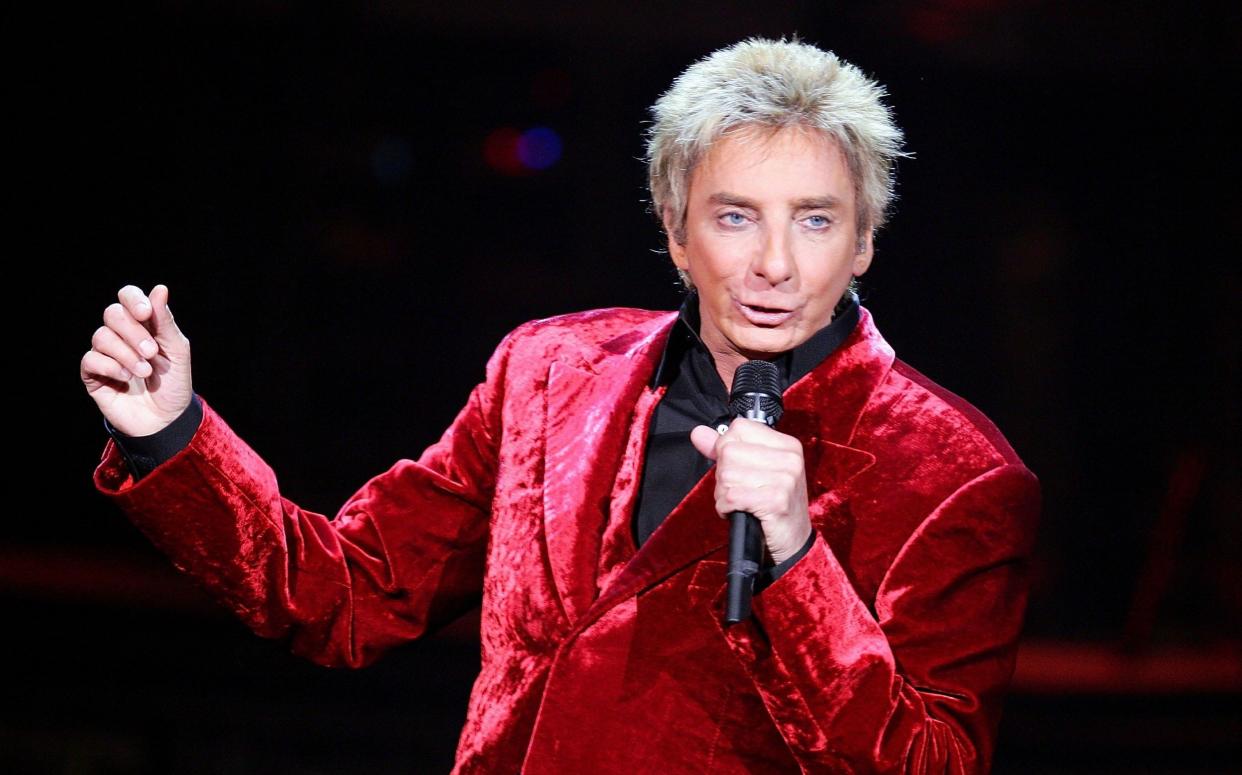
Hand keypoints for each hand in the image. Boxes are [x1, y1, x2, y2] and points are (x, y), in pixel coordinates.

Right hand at [80, 284, 193, 436]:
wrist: (167, 419)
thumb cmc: (174, 383)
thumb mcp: (177, 351)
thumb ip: (165, 322)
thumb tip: (160, 289)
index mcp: (142, 325)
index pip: (127, 297)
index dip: (133, 300)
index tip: (146, 314)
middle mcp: (120, 335)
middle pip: (112, 314)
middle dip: (133, 332)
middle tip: (152, 352)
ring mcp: (105, 354)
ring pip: (101, 336)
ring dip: (126, 354)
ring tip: (144, 372)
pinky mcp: (93, 375)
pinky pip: (91, 359)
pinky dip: (111, 366)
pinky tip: (126, 378)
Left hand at [690, 418, 812, 563]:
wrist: (793, 542)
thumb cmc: (773, 505)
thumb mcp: (755, 470)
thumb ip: (724, 449)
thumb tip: (699, 433)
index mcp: (787, 445)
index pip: (739, 428)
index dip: (727, 449)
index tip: (738, 467)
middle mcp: (789, 459)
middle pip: (728, 452)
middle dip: (724, 476)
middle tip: (740, 491)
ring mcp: (785, 480)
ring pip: (727, 475)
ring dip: (724, 495)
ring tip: (741, 503)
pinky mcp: (775, 501)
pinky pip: (731, 497)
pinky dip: (726, 508)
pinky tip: (738, 512)